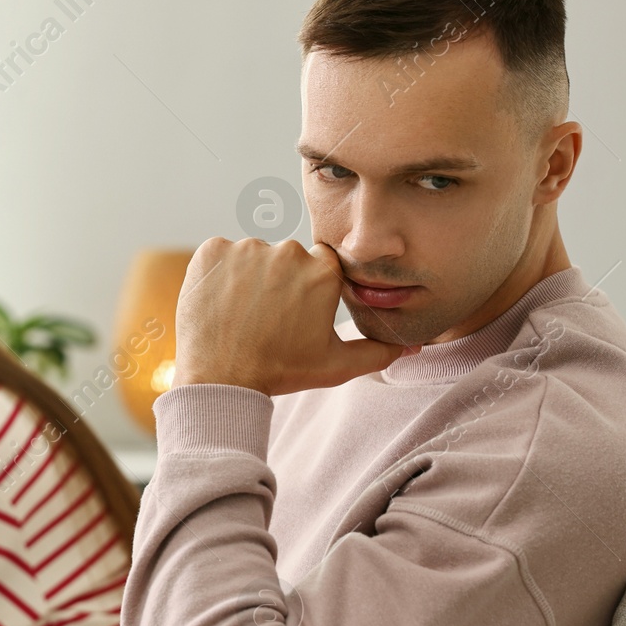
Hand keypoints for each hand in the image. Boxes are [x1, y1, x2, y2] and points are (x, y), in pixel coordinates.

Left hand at [171, 237, 417, 395]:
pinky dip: (218, 274)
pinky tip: (219, 303)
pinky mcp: (212, 249)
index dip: (306, 290)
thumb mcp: (336, 366)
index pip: (320, 266)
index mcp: (324, 271)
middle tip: (265, 319)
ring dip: (248, 278)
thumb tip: (412, 346)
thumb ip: (377, 352)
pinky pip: (219, 254)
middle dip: (278, 283)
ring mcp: (247, 247)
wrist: (221, 378)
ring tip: (241, 315)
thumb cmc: (281, 372)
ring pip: (253, 256)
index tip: (293, 313)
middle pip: (287, 258)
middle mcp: (288, 250)